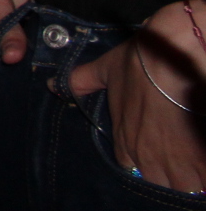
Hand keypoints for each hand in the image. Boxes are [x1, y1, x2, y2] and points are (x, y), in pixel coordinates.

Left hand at [69, 32, 205, 193]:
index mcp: (125, 142)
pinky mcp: (200, 159)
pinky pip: (202, 180)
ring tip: (191, 163)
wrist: (172, 57)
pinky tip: (202, 161)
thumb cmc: (138, 63)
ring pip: (183, 186)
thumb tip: (53, 85)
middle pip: (157, 181)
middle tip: (176, 159)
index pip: (128, 168)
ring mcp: (176, 162)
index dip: (141, 162)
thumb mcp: (105, 70)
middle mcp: (148, 158)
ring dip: (188, 178)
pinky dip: (202, 173)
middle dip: (166, 175)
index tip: (153, 153)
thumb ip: (80, 82)